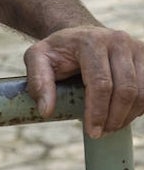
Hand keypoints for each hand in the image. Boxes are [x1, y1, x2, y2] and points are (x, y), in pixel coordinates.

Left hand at [24, 26, 143, 137]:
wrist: (81, 36)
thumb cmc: (59, 51)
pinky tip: (123, 114)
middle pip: (126, 90)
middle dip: (115, 118)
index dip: (98, 112)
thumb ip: (38, 82)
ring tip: (111, 126)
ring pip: (143, 92)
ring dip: (128, 116)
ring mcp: (137, 48)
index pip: (101, 83)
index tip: (92, 132)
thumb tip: (46, 110)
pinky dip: (140, 108)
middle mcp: (118, 41)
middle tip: (101, 133)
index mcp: (91, 41)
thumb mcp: (37, 58)